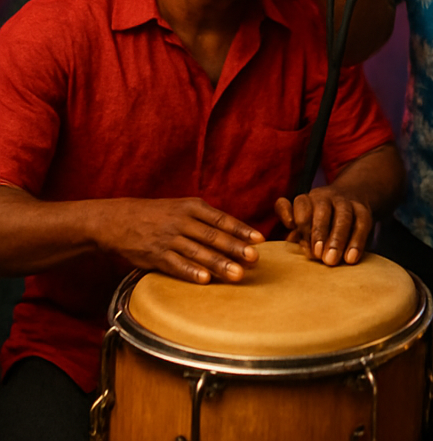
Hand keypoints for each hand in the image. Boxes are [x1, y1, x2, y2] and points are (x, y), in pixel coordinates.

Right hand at [96, 197, 262, 283]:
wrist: (119, 220)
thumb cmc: (159, 215)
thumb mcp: (183, 208)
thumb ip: (207, 220)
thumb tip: (236, 235)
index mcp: (192, 207)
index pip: (222, 219)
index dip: (242, 230)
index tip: (260, 240)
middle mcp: (182, 221)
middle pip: (214, 236)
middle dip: (235, 248)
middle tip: (254, 258)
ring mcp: (168, 239)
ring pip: (198, 252)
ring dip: (219, 264)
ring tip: (237, 275)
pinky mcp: (155, 256)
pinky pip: (175, 265)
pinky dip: (190, 272)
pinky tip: (205, 280)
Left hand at [275, 185, 372, 265]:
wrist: (352, 197)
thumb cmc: (320, 222)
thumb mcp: (306, 224)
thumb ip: (299, 233)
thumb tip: (292, 241)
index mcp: (308, 201)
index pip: (301, 203)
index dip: (294, 213)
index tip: (290, 224)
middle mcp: (326, 198)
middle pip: (322, 210)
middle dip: (319, 232)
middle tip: (317, 254)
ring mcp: (346, 202)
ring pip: (343, 216)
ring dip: (337, 239)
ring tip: (332, 260)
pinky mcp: (363, 210)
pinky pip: (362, 224)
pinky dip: (357, 242)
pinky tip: (351, 258)